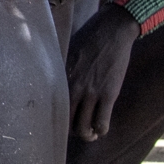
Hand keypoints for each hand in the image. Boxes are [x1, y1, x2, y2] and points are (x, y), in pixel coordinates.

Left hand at [67, 6, 138, 140]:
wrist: (112, 29)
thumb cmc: (88, 38)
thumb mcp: (66, 54)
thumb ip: (61, 71)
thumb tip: (54, 82)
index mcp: (60, 79)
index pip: (50, 109)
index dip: (55, 120)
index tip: (61, 123)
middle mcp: (72, 88)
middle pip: (66, 122)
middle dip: (72, 131)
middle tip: (79, 129)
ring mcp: (91, 92)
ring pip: (84, 127)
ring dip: (87, 135)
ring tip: (91, 133)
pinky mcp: (109, 93)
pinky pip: (102, 122)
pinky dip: (101, 130)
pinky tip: (102, 129)